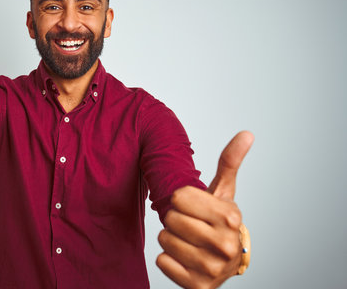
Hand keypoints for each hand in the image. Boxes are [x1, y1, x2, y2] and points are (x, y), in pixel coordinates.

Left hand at [156, 131, 253, 288]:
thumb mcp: (224, 192)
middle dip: (175, 220)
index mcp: (231, 217)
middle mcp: (225, 245)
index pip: (178, 197)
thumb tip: (246, 133)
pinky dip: (168, 260)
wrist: (224, 263)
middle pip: (170, 218)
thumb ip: (230, 163)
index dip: (181, 200)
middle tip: (190, 225)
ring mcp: (212, 269)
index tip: (193, 207)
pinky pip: (162, 262)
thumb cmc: (219, 222)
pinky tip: (184, 259)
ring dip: (170, 239)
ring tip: (188, 241)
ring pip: (164, 240)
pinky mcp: (198, 287)